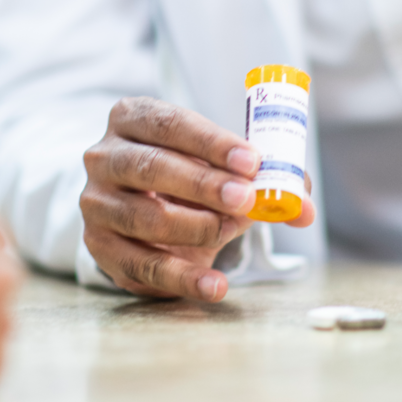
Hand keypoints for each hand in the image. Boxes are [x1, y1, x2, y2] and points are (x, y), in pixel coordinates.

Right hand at [80, 97, 315, 302]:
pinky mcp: (100, 248)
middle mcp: (104, 156)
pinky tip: (216, 284)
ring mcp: (96, 203)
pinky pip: (143, 267)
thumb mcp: (219, 165)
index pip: (168, 123)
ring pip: (145, 216)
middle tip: (246, 198)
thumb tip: (304, 207)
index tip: (251, 161)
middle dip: (204, 184)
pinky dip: (184, 278)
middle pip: (152, 167)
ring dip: (197, 226)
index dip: (211, 142)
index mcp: (131, 117)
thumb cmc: (186, 175)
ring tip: (233, 230)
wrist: (141, 209)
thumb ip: (264, 179)